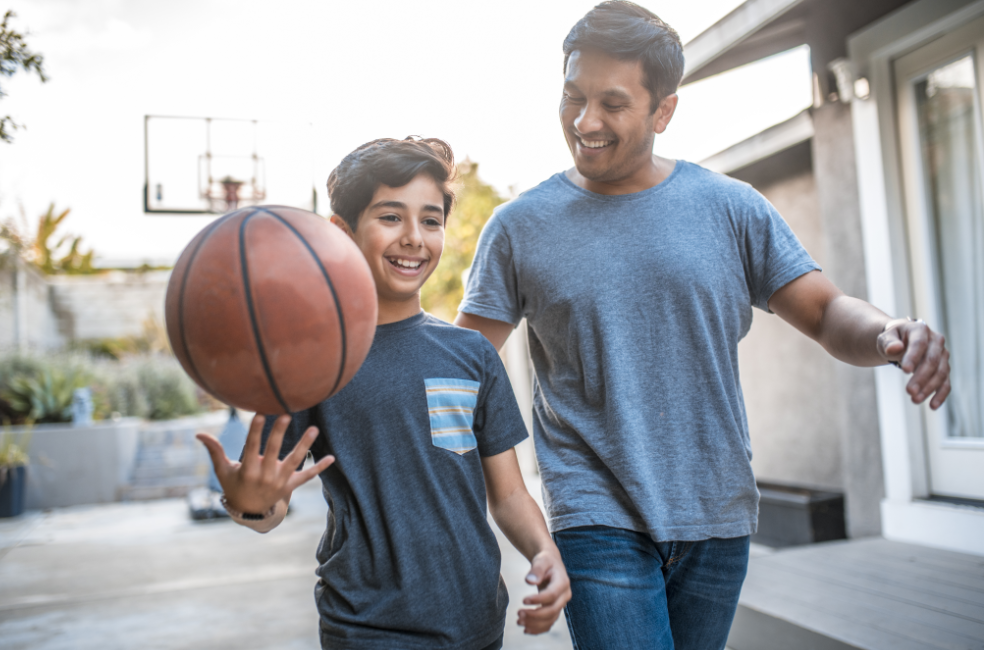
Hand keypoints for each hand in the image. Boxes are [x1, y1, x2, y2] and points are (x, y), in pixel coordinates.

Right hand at [196, 414, 334, 513]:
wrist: (250, 512)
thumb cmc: (234, 486)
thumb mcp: (222, 471)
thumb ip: (214, 450)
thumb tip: (198, 433)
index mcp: (247, 470)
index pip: (251, 448)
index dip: (255, 431)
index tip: (260, 414)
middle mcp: (265, 476)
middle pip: (273, 451)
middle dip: (279, 434)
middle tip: (287, 416)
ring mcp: (280, 481)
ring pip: (294, 461)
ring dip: (304, 445)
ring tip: (314, 429)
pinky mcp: (291, 486)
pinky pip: (307, 476)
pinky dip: (319, 468)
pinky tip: (331, 458)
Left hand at [517, 548, 570, 634]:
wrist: (551, 564)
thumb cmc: (545, 561)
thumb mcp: (541, 561)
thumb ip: (536, 570)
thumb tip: (529, 581)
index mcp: (563, 582)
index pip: (551, 595)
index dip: (538, 600)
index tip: (523, 600)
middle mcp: (564, 596)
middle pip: (552, 611)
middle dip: (535, 615)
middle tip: (518, 614)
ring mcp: (561, 604)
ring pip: (550, 620)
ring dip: (535, 624)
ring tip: (518, 621)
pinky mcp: (555, 610)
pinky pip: (549, 623)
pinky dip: (538, 629)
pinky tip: (526, 629)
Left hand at [878, 318, 950, 409]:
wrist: (900, 340)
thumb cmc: (892, 339)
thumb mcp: (885, 337)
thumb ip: (888, 342)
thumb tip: (894, 349)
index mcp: (920, 330)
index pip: (919, 345)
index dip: (913, 357)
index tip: (905, 371)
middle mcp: (936, 341)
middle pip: (932, 361)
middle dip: (921, 377)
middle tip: (909, 391)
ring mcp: (942, 355)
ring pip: (941, 373)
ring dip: (929, 388)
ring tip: (915, 400)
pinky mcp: (944, 368)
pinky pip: (945, 383)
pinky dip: (940, 395)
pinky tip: (932, 406)